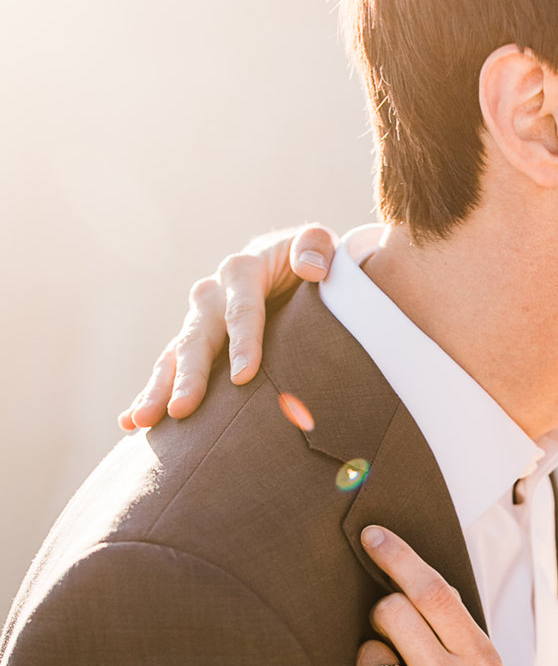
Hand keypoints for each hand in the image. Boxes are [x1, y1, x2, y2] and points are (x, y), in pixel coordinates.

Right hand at [122, 223, 339, 429]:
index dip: (243, 344)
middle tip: (181, 411)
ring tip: (142, 422)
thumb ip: (315, 247)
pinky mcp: (196, 341)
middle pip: (198, 339)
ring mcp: (199, 319)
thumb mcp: (317, 243)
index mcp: (242, 272)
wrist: (287, 262)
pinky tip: (132, 422)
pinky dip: (152, 393)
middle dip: (189, 377)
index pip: (242, 311)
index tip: (243, 379)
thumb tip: (309, 269)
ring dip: (157, 390)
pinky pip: (170, 369)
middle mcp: (212, 295)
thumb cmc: (311, 260)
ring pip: (175, 357)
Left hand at [355, 526, 507, 665]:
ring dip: (371, 665)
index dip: (399, 558)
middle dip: (382, 618)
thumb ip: (453, 637)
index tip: (372, 535)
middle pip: (392, 611)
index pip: (435, 594)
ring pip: (366, 652)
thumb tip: (412, 582)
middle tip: (394, 644)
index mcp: (483, 664)